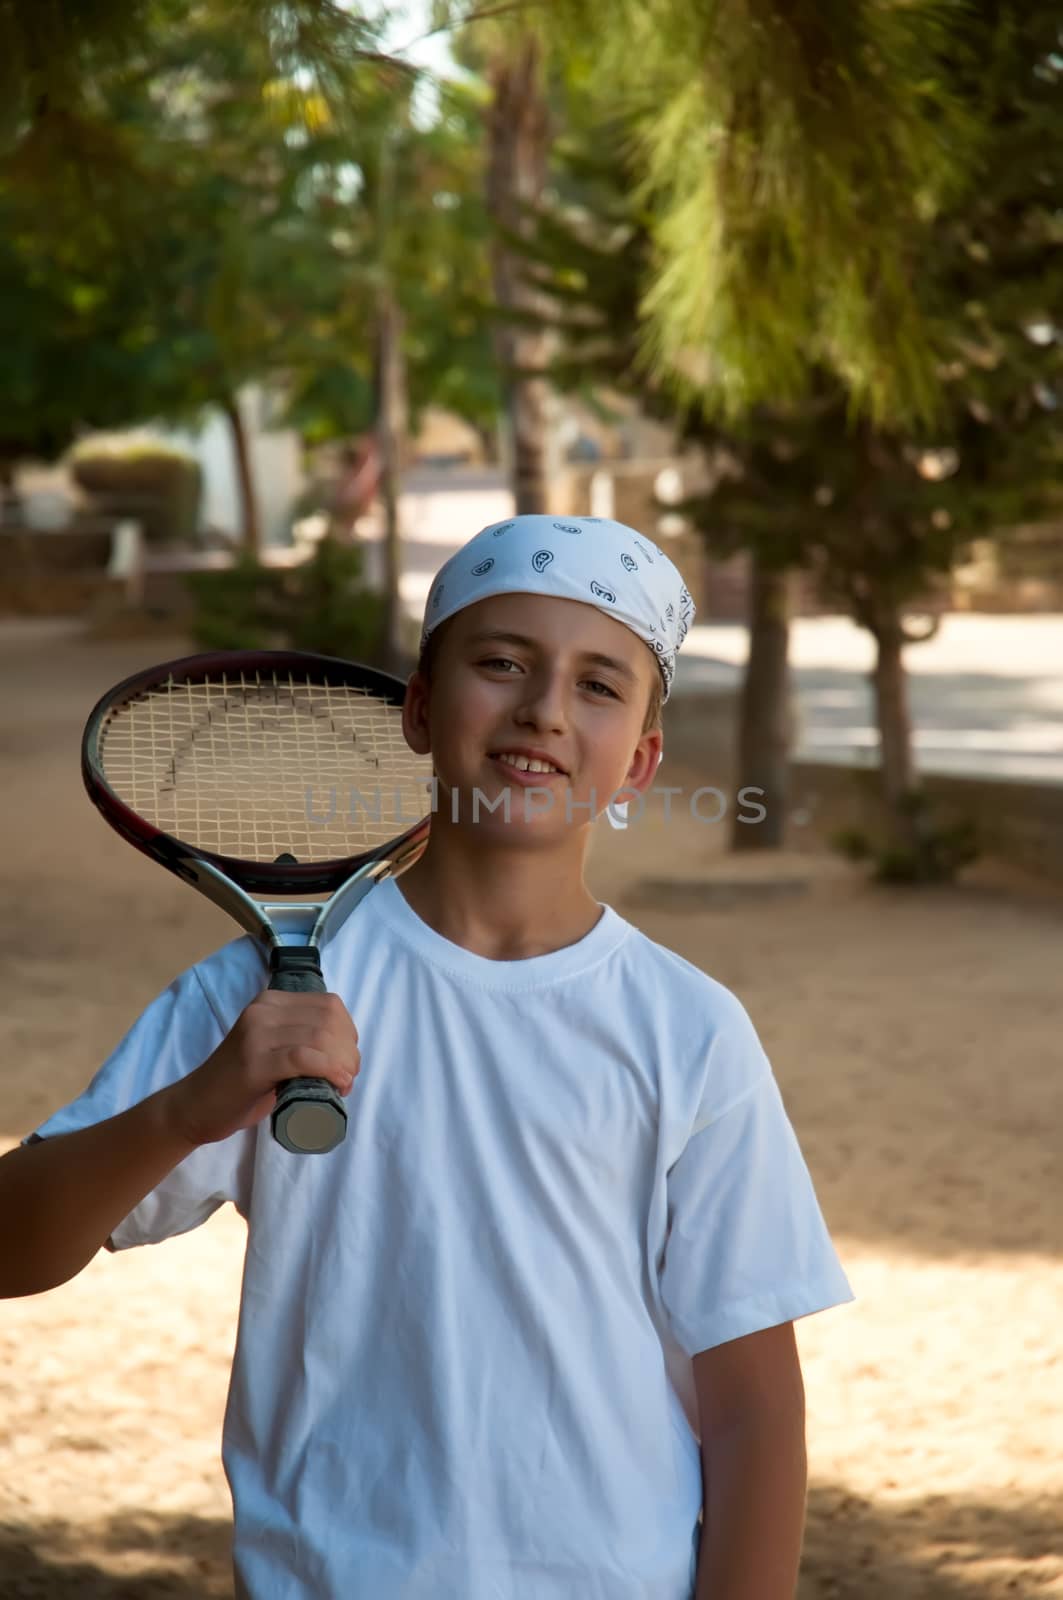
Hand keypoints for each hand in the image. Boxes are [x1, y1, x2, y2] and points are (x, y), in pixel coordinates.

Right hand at [161, 991, 360, 1147]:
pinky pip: (303, 1058)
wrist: (195, 1106)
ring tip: (342, 1085)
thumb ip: (299, 1039)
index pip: (329, 1005)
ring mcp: (256, 1034)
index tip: (348, 1062)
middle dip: (349, 1051)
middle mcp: (263, 1010)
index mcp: (270, 1002)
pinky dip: (328, 1070)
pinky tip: (336, 1084)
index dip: (348, 1033)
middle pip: (329, 1020)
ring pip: (320, 1037)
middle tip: (347, 1078)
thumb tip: (343, 1049)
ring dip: (343, 1063)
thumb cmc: (240, 1084)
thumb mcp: (272, 1049)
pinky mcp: (254, 1062)